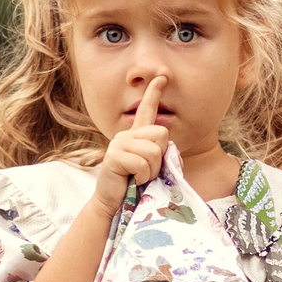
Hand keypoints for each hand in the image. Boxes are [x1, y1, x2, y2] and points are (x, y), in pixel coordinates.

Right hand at [90, 74, 170, 213]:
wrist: (113, 204)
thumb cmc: (136, 188)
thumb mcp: (153, 168)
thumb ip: (163, 154)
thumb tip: (168, 147)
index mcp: (136, 136)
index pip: (146, 110)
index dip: (154, 93)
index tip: (161, 77)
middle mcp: (125, 135)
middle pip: (161, 134)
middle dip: (160, 157)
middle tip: (147, 171)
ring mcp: (118, 144)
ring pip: (153, 151)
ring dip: (151, 170)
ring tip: (139, 177)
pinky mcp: (114, 157)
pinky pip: (142, 163)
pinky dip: (143, 176)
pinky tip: (132, 180)